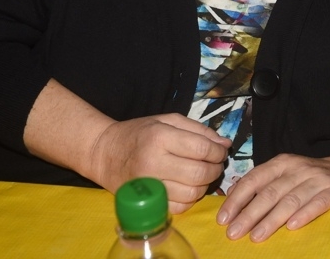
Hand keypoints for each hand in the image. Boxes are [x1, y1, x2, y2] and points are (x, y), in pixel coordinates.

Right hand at [89, 113, 230, 212]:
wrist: (104, 153)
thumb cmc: (139, 133)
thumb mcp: (168, 121)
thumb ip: (199, 130)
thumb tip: (225, 144)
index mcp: (160, 137)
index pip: (202, 149)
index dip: (218, 151)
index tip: (220, 151)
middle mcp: (153, 163)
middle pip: (199, 173)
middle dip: (215, 169)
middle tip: (215, 164)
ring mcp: (149, 186)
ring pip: (192, 193)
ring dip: (205, 185)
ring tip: (202, 175)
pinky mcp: (146, 202)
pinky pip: (179, 208)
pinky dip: (190, 200)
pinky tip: (188, 187)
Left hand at [217, 153, 329, 241]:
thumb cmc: (312, 180)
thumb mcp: (287, 175)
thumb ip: (263, 185)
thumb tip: (231, 199)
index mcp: (283, 163)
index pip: (254, 179)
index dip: (237, 199)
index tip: (222, 219)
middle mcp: (299, 169)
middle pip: (270, 193)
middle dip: (249, 214)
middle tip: (233, 233)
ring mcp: (318, 179)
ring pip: (290, 200)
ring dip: (271, 220)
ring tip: (256, 236)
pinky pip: (317, 204)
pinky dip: (304, 215)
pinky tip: (292, 227)